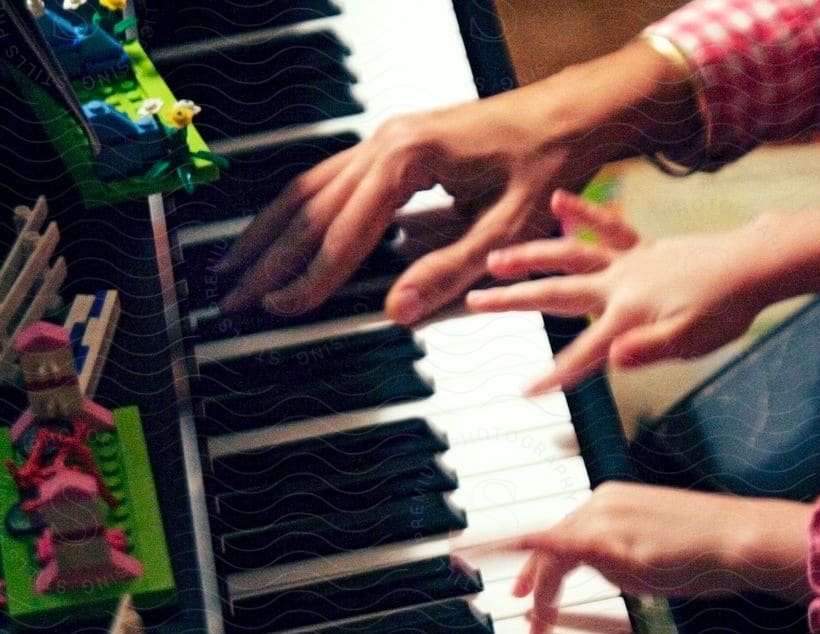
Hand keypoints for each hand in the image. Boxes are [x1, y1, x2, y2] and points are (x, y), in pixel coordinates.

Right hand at [217, 41, 694, 321]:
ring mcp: (383, 139)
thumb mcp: (504, 231)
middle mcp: (386, 141)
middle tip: (232, 298)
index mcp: (408, 159)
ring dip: (269, 233)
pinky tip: (276, 237)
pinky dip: (297, 213)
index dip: (311, 277)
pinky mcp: (390, 146)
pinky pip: (328, 181)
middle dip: (268, 258)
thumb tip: (398, 310)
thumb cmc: (544, 166)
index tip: (282, 310)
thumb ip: (450, 271)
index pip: (346, 231)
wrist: (566, 116)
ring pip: (308, 190)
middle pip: (310, 208)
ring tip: (233, 271)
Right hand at [468, 192, 761, 393]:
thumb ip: (650, 349)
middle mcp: (618, 284)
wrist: (752, 265)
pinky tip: (558, 201)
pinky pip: (607, 228)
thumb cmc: (724, 309)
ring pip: (568, 255)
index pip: (583, 354)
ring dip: (529, 256)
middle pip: (555, 294)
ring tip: (494, 259)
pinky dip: (582, 213)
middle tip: (471, 304)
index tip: (524, 393)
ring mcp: (628, 263)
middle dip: (512, 302)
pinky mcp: (642, 250)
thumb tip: (616, 359)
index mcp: (627, 315)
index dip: (554, 376)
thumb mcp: (691, 341)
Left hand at [513, 483, 810, 633]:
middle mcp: (601, 503)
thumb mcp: (657, 555)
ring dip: (541, 596)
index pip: (564, 532)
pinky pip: (553, 551)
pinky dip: (528, 564)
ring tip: (539, 627)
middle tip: (526, 615)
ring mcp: (604, 520)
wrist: (736, 540)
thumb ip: (626, 559)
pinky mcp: (610, 542)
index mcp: (613, 501)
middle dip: (533, 584)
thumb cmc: (710, 550)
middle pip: (551, 546)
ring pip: (551, 558)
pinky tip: (516, 582)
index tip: (525, 589)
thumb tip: (612, 571)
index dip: (539, 565)